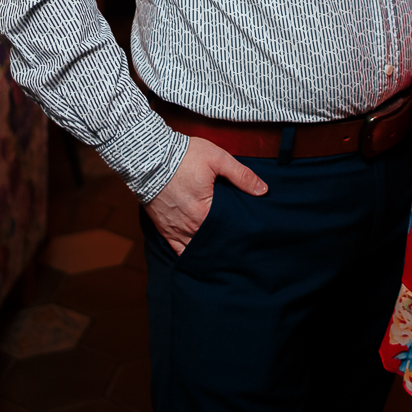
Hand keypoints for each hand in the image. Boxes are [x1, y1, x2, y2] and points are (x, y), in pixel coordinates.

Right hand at [143, 134, 266, 254]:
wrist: (148, 157)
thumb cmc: (183, 156)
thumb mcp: (218, 159)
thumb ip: (241, 175)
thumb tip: (263, 190)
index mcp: (205, 212)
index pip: (229, 230)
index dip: (240, 232)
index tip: (249, 233)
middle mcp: (190, 226)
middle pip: (213, 242)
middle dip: (226, 242)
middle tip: (239, 244)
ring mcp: (176, 229)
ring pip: (197, 249)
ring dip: (209, 249)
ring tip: (223, 250)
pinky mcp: (164, 229)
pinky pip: (178, 250)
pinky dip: (190, 253)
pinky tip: (201, 255)